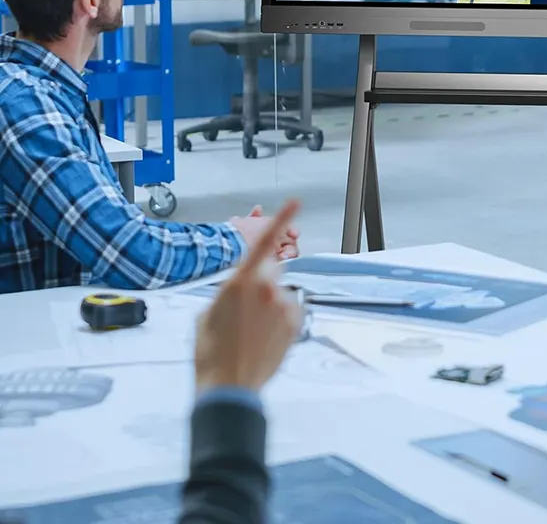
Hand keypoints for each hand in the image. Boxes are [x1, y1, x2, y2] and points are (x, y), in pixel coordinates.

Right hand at [196, 199, 303, 394]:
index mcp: (240, 282)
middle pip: (270, 271)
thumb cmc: (210, 353)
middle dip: (261, 282)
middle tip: (244, 311)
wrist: (229, 387)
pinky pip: (288, 311)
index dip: (281, 220)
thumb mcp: (206, 315)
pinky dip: (279, 320)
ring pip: (279, 294)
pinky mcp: (294, 323)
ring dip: (269, 305)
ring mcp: (283, 306)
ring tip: (250, 333)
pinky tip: (262, 339)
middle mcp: (266, 288)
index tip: (296, 203)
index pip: (263, 243)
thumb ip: (227, 293)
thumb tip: (237, 291)